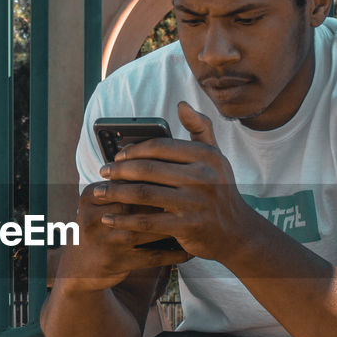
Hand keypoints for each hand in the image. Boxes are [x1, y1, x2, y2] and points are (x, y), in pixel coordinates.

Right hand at [57, 179, 192, 292]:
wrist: (81, 267)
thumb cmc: (101, 226)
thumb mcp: (102, 203)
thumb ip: (124, 182)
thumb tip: (159, 153)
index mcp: (91, 196)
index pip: (128, 180)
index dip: (157, 177)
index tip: (183, 175)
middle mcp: (94, 216)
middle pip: (137, 203)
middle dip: (168, 199)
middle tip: (195, 195)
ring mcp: (105, 241)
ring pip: (147, 228)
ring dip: (175, 225)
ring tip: (197, 220)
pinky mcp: (116, 262)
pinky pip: (152, 257)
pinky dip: (173, 254)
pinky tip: (190, 250)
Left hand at [95, 101, 260, 260]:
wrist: (237, 232)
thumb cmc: (219, 190)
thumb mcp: (216, 157)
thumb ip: (200, 129)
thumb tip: (182, 104)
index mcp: (206, 155)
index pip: (160, 146)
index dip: (133, 150)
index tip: (117, 157)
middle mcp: (203, 177)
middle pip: (148, 169)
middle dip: (119, 171)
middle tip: (102, 173)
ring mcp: (195, 203)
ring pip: (144, 194)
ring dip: (115, 193)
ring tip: (99, 192)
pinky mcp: (188, 227)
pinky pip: (147, 222)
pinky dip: (124, 220)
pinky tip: (108, 218)